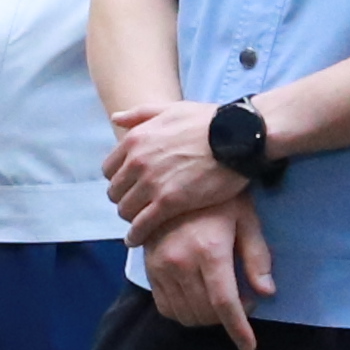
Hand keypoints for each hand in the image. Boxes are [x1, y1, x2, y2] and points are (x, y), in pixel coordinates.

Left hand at [106, 98, 244, 236]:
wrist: (239, 136)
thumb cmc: (209, 121)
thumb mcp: (171, 109)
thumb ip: (140, 114)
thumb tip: (115, 118)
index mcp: (135, 139)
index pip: (109, 169)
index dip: (119, 179)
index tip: (130, 185)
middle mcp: (137, 161)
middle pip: (115, 191)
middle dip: (125, 199)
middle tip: (138, 205)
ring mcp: (151, 183)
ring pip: (125, 209)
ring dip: (131, 217)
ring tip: (141, 221)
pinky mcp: (169, 203)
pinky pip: (142, 225)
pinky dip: (136, 235)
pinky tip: (136, 240)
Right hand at [140, 193, 269, 349]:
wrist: (177, 178)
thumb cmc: (220, 198)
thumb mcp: (246, 220)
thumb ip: (257, 258)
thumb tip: (266, 293)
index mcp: (210, 251)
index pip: (224, 304)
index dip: (238, 329)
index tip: (249, 346)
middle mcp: (181, 263)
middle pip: (205, 313)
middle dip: (227, 320)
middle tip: (244, 302)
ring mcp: (161, 267)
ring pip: (184, 314)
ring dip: (207, 318)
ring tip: (222, 300)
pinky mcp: (149, 268)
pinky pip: (165, 306)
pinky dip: (184, 313)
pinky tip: (199, 299)